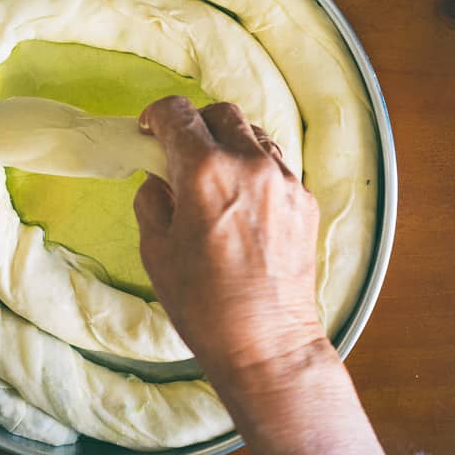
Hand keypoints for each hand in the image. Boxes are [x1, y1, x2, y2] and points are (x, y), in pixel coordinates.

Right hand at [135, 96, 388, 454]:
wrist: (266, 342)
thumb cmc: (203, 303)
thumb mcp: (156, 250)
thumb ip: (152, 200)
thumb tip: (159, 179)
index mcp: (205, 171)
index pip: (178, 112)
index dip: (157, 114)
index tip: (149, 129)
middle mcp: (249, 164)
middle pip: (221, 113)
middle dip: (196, 124)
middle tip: (180, 151)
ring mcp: (284, 180)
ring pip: (254, 134)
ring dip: (229, 143)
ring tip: (216, 176)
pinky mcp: (305, 200)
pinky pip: (277, 165)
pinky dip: (255, 168)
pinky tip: (245, 201)